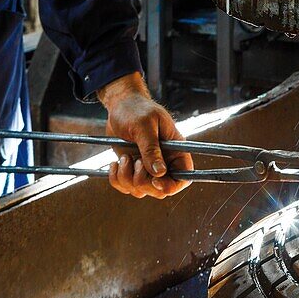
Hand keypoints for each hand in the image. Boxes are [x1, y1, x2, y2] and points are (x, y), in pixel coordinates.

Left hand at [98, 73, 192, 198]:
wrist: (120, 106)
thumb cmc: (137, 110)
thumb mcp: (144, 126)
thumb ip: (151, 149)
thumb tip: (159, 173)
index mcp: (176, 152)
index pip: (183, 178)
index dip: (172, 186)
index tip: (155, 181)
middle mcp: (164, 164)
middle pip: (160, 191)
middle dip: (143, 181)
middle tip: (135, 160)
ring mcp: (147, 169)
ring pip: (141, 190)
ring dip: (127, 178)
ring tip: (123, 158)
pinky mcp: (132, 170)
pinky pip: (125, 187)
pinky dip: (117, 179)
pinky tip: (114, 163)